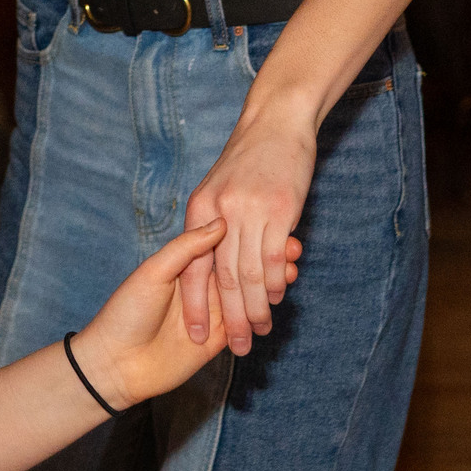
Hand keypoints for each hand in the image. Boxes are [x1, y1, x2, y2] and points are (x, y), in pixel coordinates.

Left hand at [69, 219, 300, 408]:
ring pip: (248, 293)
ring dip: (272, 281)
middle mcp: (201, 286)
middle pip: (241, 268)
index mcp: (184, 266)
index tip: (272, 223)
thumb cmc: (127, 311)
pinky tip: (283, 295)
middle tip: (295, 247)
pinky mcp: (217, 339)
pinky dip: (265, 310)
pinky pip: (246, 323)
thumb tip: (220, 223)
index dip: (247, 236)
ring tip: (295, 268)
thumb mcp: (153, 273)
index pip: (223, 247)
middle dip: (267, 257)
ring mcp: (211, 312)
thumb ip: (186, 250)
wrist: (116, 363)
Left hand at [178, 101, 316, 353]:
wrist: (274, 121)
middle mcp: (219, 212)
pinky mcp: (277, 209)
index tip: (197, 338)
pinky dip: (274, 281)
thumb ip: (213, 228)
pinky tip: (276, 297)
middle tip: (238, 349)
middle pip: (222, 278)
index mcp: (199, 210)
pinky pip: (272, 255)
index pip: (193, 269)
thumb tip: (214, 269)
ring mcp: (248, 211)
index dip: (196, 307)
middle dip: (229, 319)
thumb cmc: (249, 159)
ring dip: (255, 308)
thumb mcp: (218, 191)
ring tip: (260, 331)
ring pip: (248, 273)